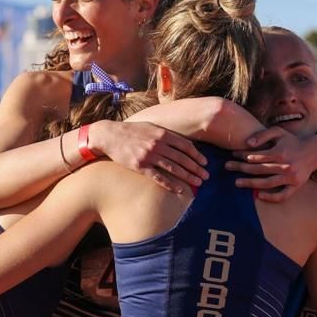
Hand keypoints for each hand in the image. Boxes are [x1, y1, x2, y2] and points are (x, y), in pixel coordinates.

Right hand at [93, 121, 207, 194]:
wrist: (109, 135)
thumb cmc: (131, 131)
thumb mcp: (150, 126)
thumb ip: (165, 133)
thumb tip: (181, 142)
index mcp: (162, 133)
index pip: (185, 145)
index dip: (197, 155)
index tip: (205, 162)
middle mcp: (158, 144)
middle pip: (182, 158)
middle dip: (196, 168)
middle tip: (206, 176)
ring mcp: (149, 156)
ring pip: (174, 168)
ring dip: (188, 176)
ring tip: (198, 182)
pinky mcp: (140, 166)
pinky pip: (159, 177)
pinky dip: (170, 184)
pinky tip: (179, 189)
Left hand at [226, 127, 316, 201]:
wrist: (314, 152)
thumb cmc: (293, 141)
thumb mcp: (279, 132)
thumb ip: (263, 135)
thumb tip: (247, 143)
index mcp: (279, 152)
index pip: (256, 156)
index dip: (242, 155)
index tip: (232, 154)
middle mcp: (284, 166)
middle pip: (258, 169)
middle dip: (240, 168)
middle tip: (227, 167)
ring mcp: (290, 177)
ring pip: (267, 183)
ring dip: (250, 183)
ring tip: (237, 183)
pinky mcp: (295, 186)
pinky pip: (282, 195)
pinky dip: (271, 197)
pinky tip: (258, 195)